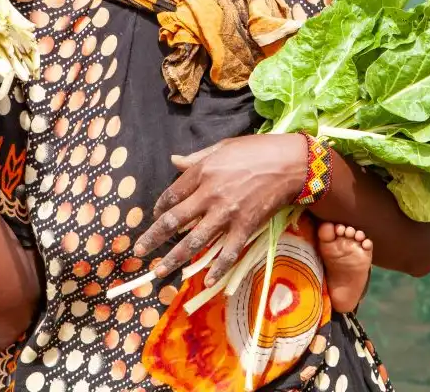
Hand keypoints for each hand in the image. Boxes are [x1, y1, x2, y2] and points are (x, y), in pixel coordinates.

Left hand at [134, 133, 307, 285]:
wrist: (291, 163)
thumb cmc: (257, 149)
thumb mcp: (222, 147)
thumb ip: (196, 158)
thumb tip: (173, 161)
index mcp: (202, 172)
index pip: (171, 195)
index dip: (159, 208)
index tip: (154, 217)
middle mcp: (209, 195)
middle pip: (173, 221)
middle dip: (153, 238)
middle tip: (138, 251)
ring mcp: (227, 213)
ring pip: (194, 241)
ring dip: (174, 259)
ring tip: (158, 271)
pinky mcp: (245, 226)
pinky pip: (227, 252)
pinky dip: (217, 268)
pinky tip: (206, 282)